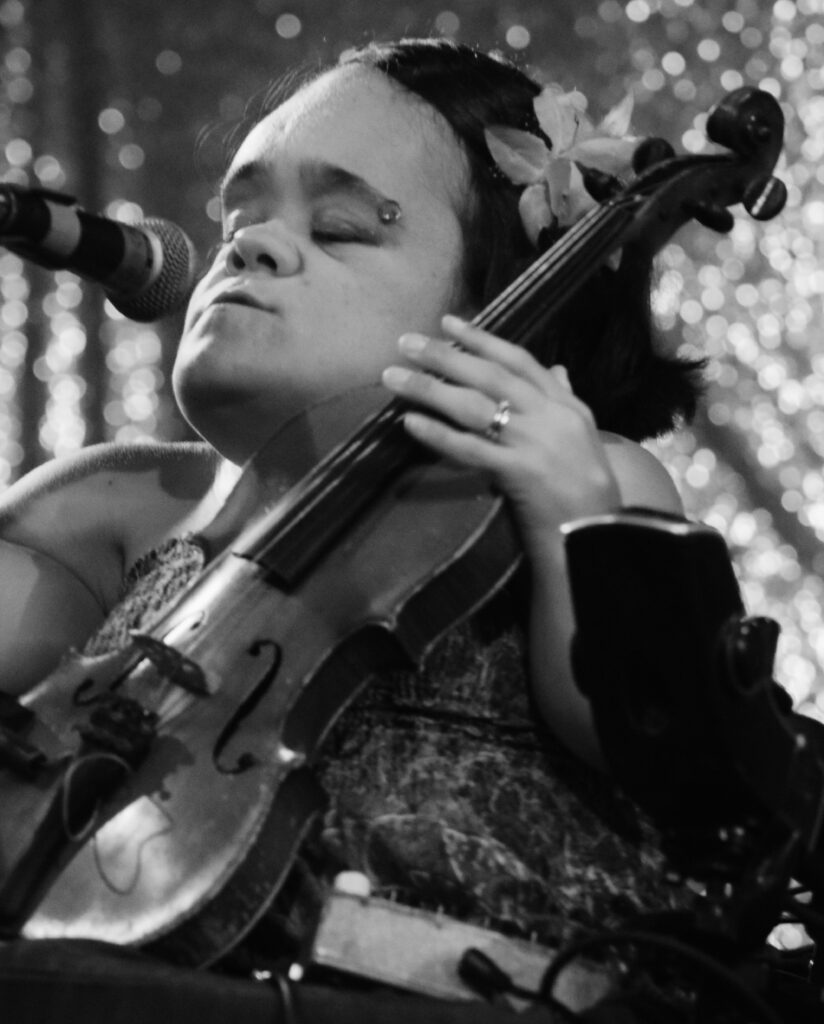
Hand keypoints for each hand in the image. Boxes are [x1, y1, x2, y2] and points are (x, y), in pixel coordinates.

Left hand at [381, 315, 620, 554]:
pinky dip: (439, 434)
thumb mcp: (584, 435)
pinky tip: (411, 422)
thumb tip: (557, 369)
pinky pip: (471, 449)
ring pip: (475, 406)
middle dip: (446, 356)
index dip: (482, 339)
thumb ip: (565, 398)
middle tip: (407, 342)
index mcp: (565, 404)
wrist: (601, 532)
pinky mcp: (520, 473)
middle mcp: (550, 416)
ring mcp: (535, 443)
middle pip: (490, 376)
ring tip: (393, 377)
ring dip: (430, 388)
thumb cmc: (588, 488)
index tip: (447, 323)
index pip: (519, 360)